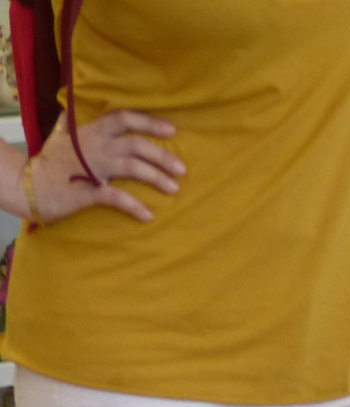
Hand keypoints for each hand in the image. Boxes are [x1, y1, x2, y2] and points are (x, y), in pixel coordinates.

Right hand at [24, 110, 184, 224]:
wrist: (26, 185)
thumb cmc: (49, 162)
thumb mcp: (59, 136)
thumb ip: (69, 122)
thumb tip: (69, 106)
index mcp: (91, 132)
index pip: (123, 119)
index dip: (148, 122)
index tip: (172, 130)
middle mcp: (95, 147)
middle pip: (135, 145)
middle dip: (161, 156)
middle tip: (182, 169)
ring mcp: (92, 168)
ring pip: (131, 167)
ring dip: (155, 177)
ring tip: (174, 189)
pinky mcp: (87, 191)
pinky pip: (116, 197)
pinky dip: (134, 206)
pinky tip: (148, 216)